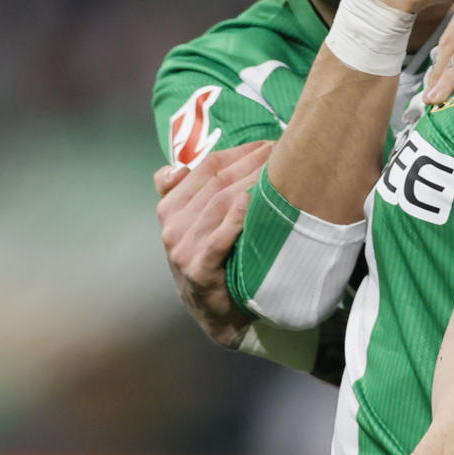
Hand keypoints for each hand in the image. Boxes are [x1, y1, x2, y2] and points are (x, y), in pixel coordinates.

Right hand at [155, 141, 272, 349]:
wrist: (213, 310)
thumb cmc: (212, 259)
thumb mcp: (193, 224)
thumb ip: (186, 193)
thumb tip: (181, 166)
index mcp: (170, 208)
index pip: (205, 167)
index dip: (238, 152)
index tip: (268, 144)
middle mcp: (172, 225)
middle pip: (216, 182)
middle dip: (251, 163)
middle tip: (283, 151)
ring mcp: (182, 249)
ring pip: (219, 204)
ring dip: (251, 183)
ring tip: (279, 171)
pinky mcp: (198, 271)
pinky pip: (216, 240)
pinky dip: (234, 220)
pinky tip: (250, 203)